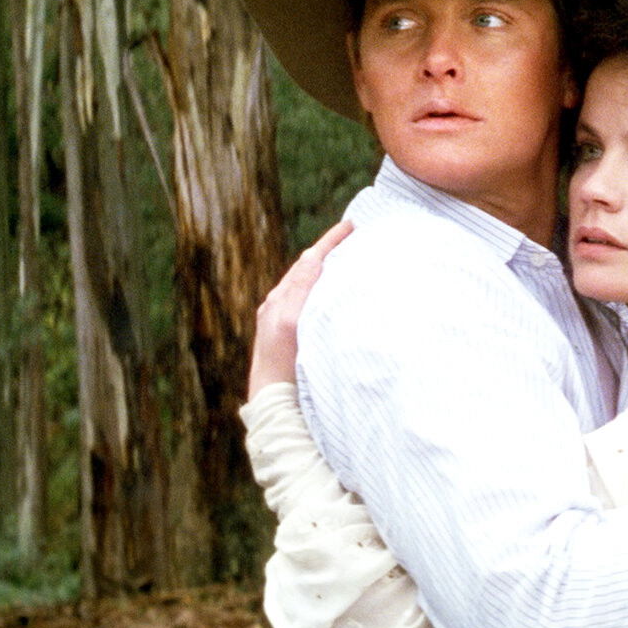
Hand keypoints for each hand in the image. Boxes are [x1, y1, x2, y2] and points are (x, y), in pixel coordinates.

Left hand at [247, 221, 353, 399]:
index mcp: (280, 300)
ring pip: (309, 286)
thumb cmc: (281, 364)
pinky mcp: (290, 337)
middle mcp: (279, 307)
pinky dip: (323, 292)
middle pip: (308, 270)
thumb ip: (300, 289)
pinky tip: (335, 298)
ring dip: (327, 272)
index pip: (309, 261)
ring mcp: (284, 321)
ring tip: (348, 263)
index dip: (330, 242)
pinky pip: (309, 304)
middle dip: (329, 253)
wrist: (274, 402)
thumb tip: (312, 257)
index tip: (351, 225)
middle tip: (354, 239)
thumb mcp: (290, 322)